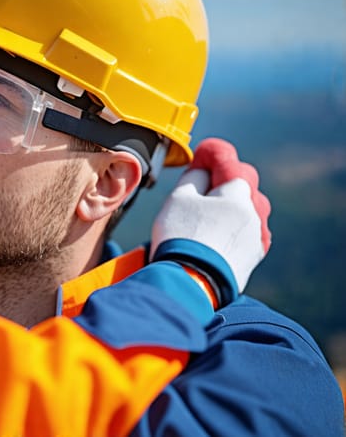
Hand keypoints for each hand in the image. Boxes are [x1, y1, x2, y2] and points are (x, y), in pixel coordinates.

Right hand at [150, 138, 270, 302]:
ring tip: (206, 216)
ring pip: (247, 212)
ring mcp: (256, 237)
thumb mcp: (178, 198)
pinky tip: (216, 236)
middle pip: (243, 187)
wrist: (192, 282)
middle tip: (201, 187)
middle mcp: (255, 213)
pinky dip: (233, 229)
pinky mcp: (252, 258)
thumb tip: (203, 170)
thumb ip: (194, 177)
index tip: (202, 155)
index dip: (214, 154)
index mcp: (238, 194)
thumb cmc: (182, 237)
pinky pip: (246, 234)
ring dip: (230, 208)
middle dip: (224, 182)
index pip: (230, 162)